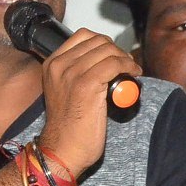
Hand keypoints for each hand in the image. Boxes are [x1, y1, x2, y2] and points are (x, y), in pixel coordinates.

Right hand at [35, 28, 139, 176]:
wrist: (62, 149)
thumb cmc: (68, 126)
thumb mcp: (63, 90)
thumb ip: (75, 73)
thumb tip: (103, 61)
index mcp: (52, 64)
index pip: (83, 36)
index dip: (104, 43)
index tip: (114, 56)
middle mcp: (59, 65)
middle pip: (98, 41)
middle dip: (116, 50)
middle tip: (126, 64)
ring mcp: (72, 74)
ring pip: (108, 51)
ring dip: (125, 58)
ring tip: (131, 70)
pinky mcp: (87, 85)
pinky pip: (114, 64)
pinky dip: (128, 66)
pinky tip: (134, 74)